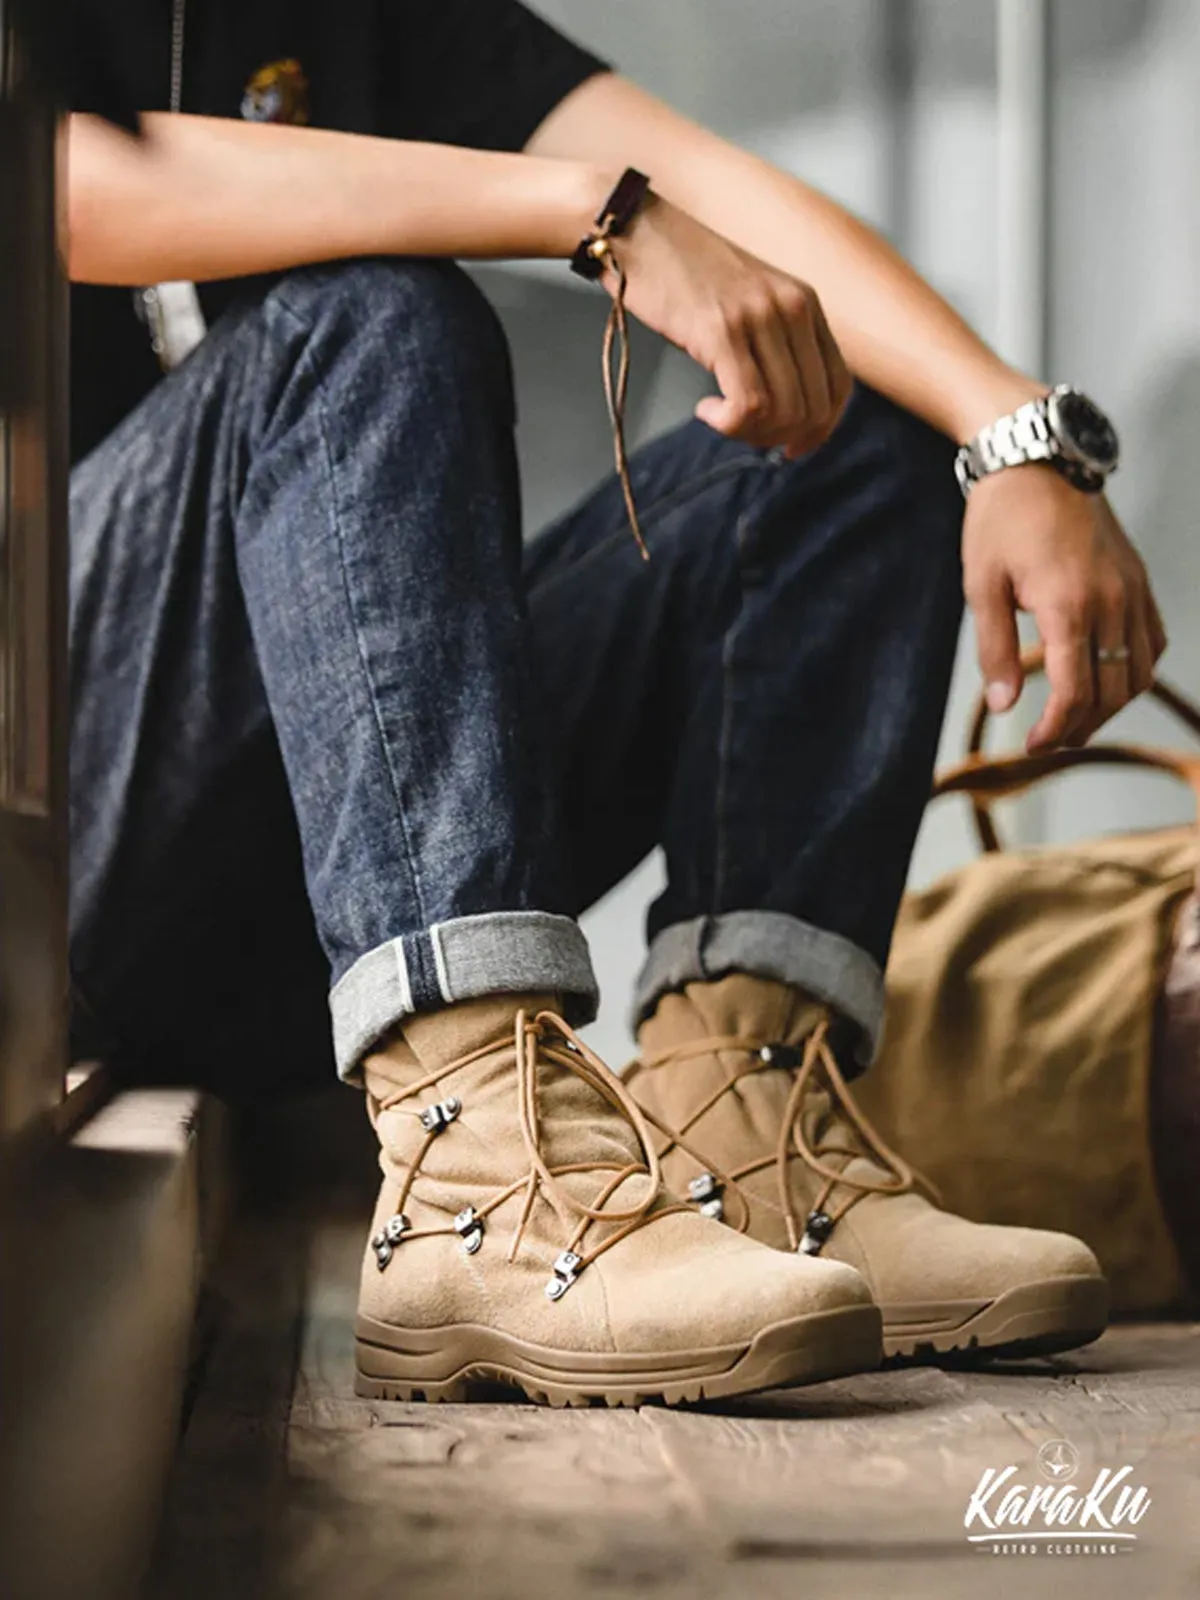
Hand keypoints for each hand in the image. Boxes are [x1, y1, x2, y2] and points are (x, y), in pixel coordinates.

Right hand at [615, 194, 852, 456]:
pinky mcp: (722, 331)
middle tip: (743, 433)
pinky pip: (748, 404)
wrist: (639, 234)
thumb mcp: (748, 300)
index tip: (792, 448)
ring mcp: (758, 317)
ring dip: (750, 433)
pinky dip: (728, 424)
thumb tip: (786, 411)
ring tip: (721, 419)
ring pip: (782, 410)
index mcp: (805, 302)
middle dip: (780, 437)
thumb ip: (775, 341)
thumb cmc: (685, 275)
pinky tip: (705, 410)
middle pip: (813, 407)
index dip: (821, 430)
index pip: (839, 386)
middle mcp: (790, 307)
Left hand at [963, 466, 1167, 751]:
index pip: (1074, 693)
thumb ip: (994, 650)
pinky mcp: (1139, 580)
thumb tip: (1003, 705)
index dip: (1055, 730)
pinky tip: (1108, 681)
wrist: (1038, 460)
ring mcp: (1132, 590)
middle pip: (1111, 692)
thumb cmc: (999, 521)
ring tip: (1075, 720)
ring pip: (1139, 672)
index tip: (1033, 746)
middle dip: (1080, 727)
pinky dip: (1135, 671)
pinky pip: (1152, 641)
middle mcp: (1111, 602)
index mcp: (1068, 606)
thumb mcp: (980, 586)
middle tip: (1049, 742)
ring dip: (1111, 706)